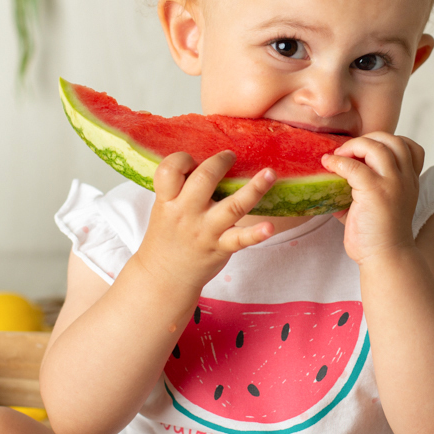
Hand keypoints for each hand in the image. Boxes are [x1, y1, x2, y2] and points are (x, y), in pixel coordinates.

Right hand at [132, 151, 277, 291]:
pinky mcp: (220, 247)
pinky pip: (240, 239)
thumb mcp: (164, 208)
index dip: (182, 159)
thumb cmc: (168, 234)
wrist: (164, 277)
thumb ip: (182, 186)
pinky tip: (269, 227)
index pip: (169, 170)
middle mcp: (185, 213)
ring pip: (232, 205)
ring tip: (270, 174)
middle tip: (230, 156)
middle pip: (204, 180)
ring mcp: (205, 231)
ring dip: (254, 189)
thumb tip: (208, 157)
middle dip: (220, 163)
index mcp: (167, 200)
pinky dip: (256, 234)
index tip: (193, 160)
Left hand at [321, 132, 424, 265]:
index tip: (367, 154)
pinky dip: (338, 162)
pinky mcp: (375, 192)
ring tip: (338, 156)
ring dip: (353, 146)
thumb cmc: (378, 235)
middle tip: (348, 152)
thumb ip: (365, 186)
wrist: (386, 259)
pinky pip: (354, 167)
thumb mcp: (379, 204)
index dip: (388, 143)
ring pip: (376, 146)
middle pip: (392, 140)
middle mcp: (406, 179)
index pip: (410, 147)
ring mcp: (393, 184)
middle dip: (368, 139)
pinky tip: (328, 165)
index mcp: (410, 181)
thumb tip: (334, 174)